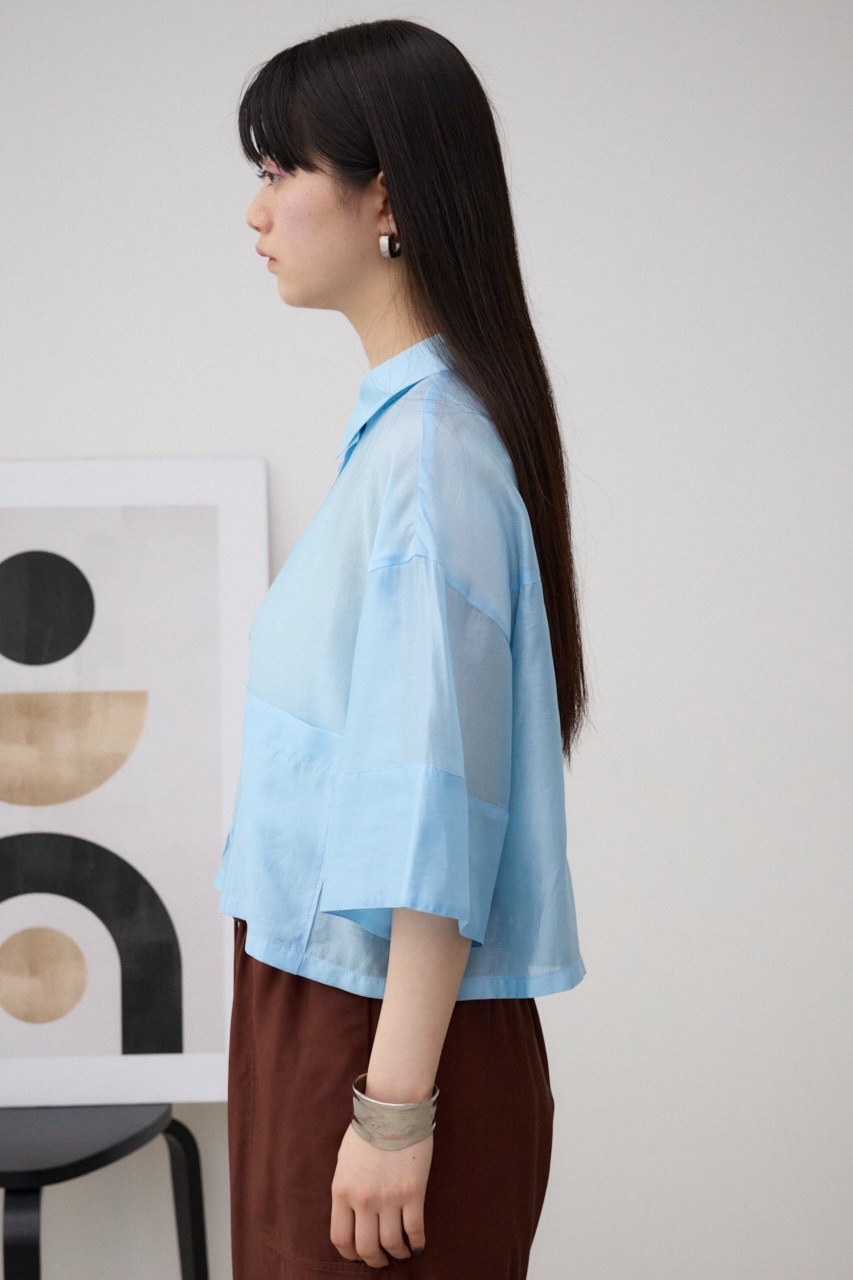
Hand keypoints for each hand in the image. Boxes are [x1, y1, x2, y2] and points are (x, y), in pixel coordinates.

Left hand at [330, 1121, 432, 1267]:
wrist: (393, 1108)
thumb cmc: (368, 1130)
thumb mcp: (344, 1161)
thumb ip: (345, 1190)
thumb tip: (350, 1215)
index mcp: (342, 1191)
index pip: (341, 1238)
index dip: (350, 1253)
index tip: (359, 1255)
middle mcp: (363, 1199)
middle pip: (366, 1248)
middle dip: (375, 1260)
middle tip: (382, 1260)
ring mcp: (389, 1197)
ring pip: (391, 1243)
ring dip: (397, 1253)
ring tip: (401, 1252)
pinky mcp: (413, 1192)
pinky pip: (414, 1229)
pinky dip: (416, 1242)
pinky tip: (417, 1243)